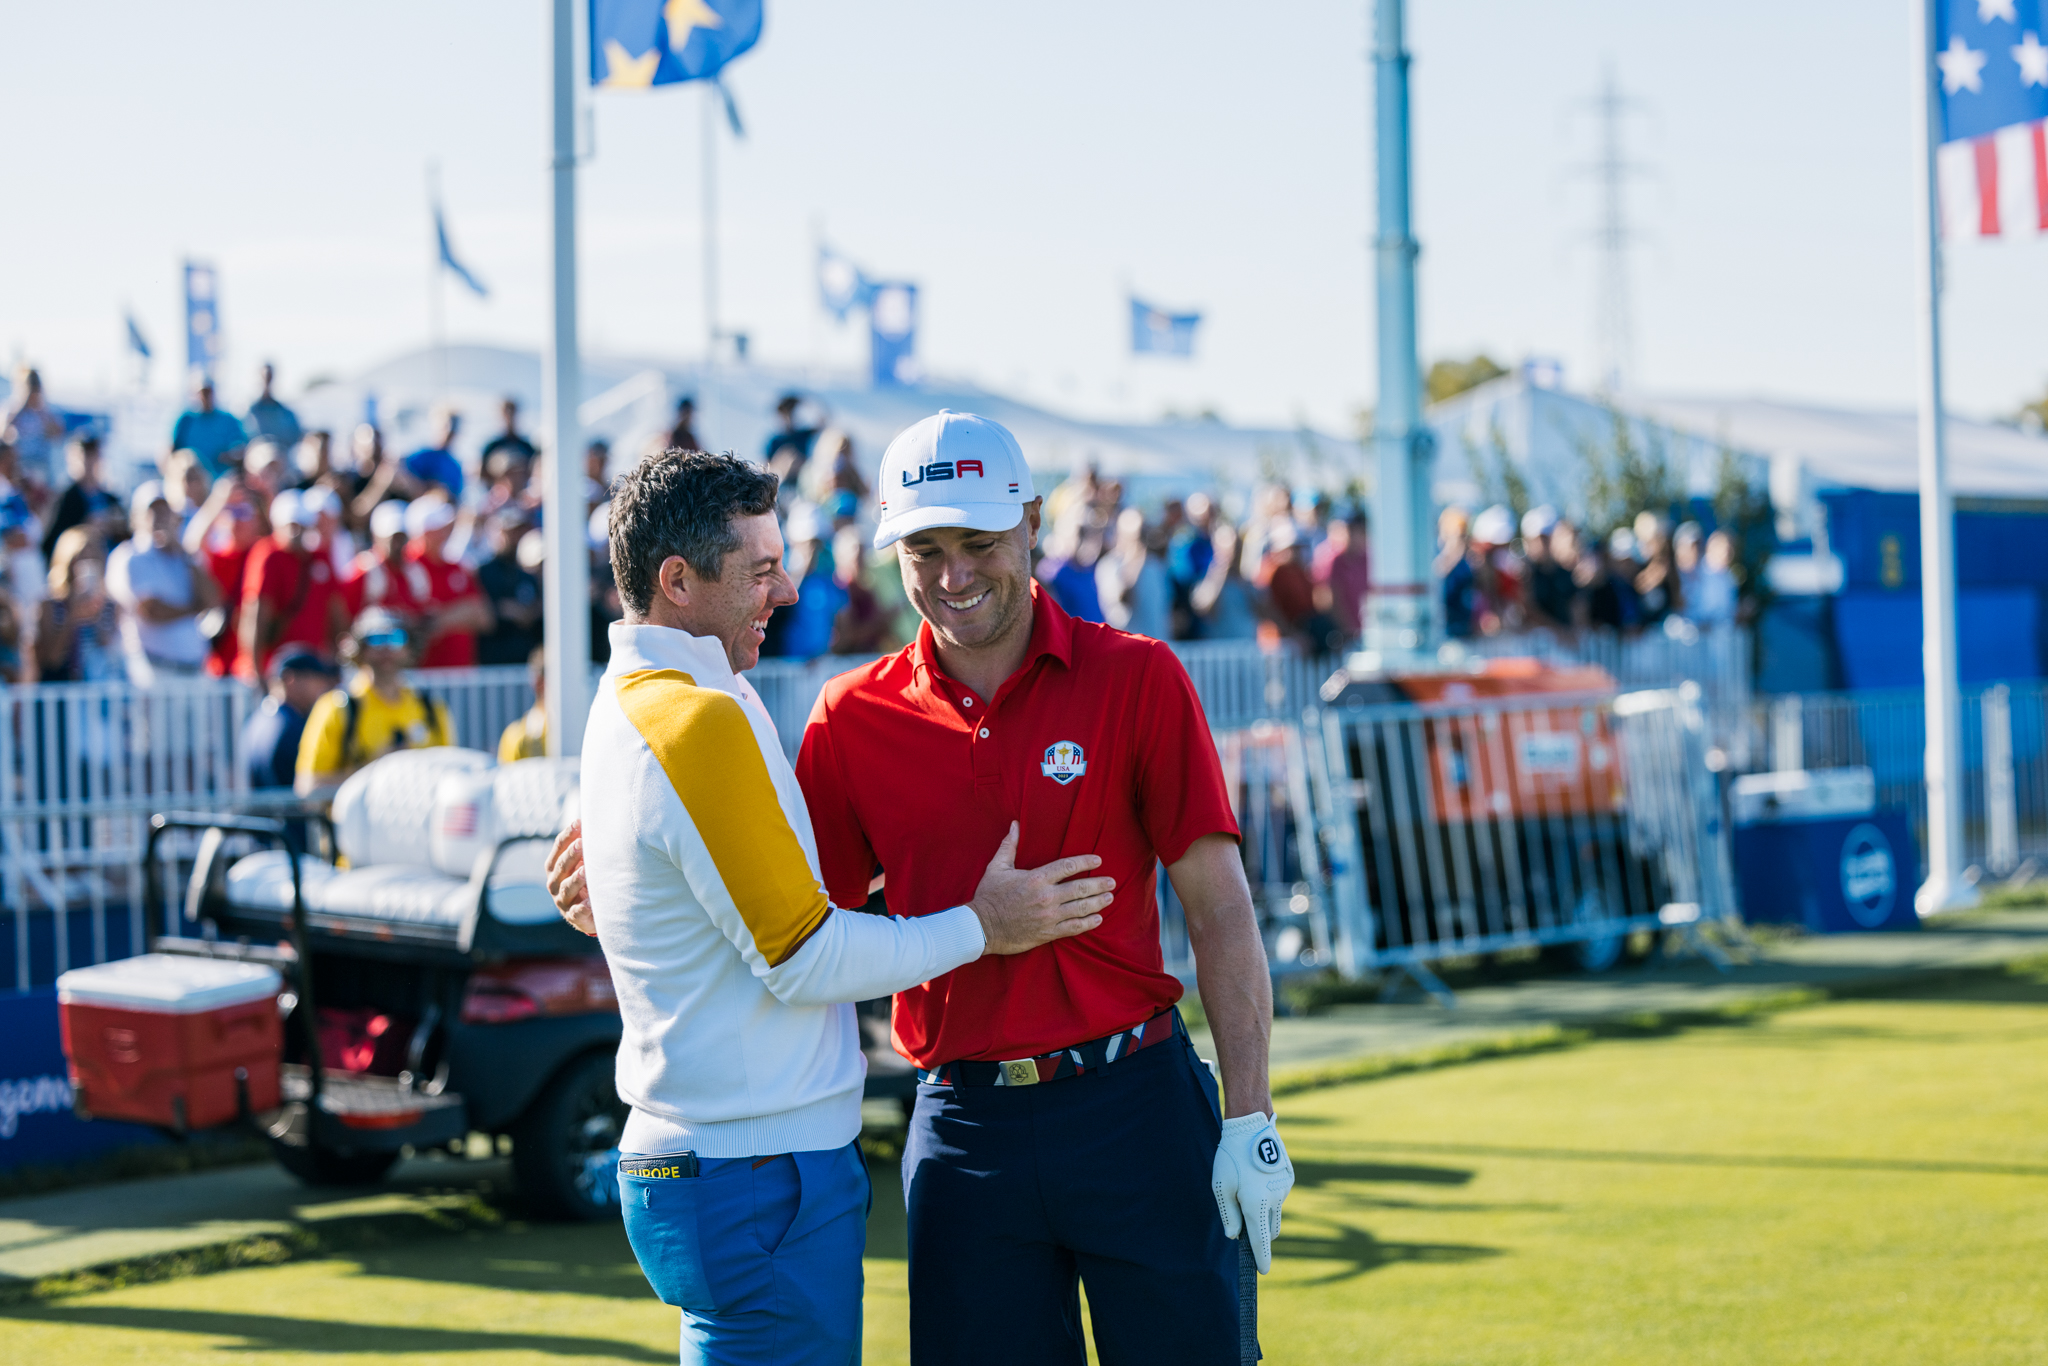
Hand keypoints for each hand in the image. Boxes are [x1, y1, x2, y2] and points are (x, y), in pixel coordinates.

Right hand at [547, 819, 593, 935]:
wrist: (588, 914)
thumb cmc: (585, 881)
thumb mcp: (582, 862)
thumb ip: (583, 846)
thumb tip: (593, 819)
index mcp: (555, 867)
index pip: (558, 849)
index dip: (567, 835)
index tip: (579, 823)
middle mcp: (555, 883)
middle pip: (561, 866)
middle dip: (571, 854)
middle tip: (582, 843)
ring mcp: (562, 901)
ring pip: (566, 888)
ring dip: (576, 879)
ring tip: (586, 872)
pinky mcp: (573, 917)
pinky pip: (577, 912)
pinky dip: (583, 907)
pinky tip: (590, 903)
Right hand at [966, 822, 1114, 955]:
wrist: (981, 927)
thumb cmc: (989, 896)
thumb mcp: (997, 867)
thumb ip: (1009, 846)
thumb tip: (1015, 824)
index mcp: (1036, 878)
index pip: (1067, 867)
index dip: (1085, 862)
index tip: (1098, 860)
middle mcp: (1046, 897)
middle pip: (1080, 888)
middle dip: (1099, 884)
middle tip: (1112, 881)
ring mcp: (1048, 916)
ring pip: (1080, 908)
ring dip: (1098, 902)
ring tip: (1110, 897)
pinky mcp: (1047, 933)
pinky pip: (1073, 928)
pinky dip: (1088, 923)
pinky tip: (1098, 919)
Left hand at [1212, 1113, 1293, 1273]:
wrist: (1252, 1125)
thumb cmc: (1231, 1156)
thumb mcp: (1221, 1187)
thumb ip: (1228, 1215)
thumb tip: (1235, 1235)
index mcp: (1256, 1205)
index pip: (1261, 1241)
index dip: (1262, 1258)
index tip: (1263, 1271)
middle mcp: (1275, 1200)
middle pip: (1270, 1230)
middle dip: (1260, 1232)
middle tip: (1242, 1219)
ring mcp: (1284, 1189)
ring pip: (1274, 1212)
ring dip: (1263, 1212)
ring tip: (1245, 1187)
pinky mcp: (1288, 1178)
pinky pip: (1278, 1195)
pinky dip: (1268, 1195)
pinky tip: (1255, 1175)